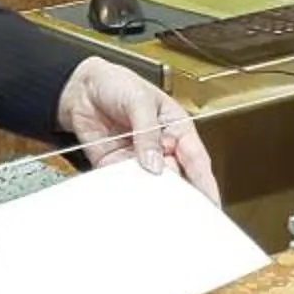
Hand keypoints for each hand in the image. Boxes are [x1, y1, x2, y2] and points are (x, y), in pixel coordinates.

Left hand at [56, 58, 219, 203]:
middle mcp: (162, 147)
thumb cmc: (118, 83)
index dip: (206, 183)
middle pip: (177, 178)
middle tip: (180, 211)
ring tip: (154, 209)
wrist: (81, 87)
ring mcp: (139, 159)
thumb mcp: (139, 99)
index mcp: (177, 129)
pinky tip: (128, 200)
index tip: (212, 204)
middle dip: (180, 195)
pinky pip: (124, 184)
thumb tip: (155, 163)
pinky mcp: (115, 166)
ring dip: (152, 197)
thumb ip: (147, 131)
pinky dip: (126, 193)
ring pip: (152, 186)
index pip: (196, 159)